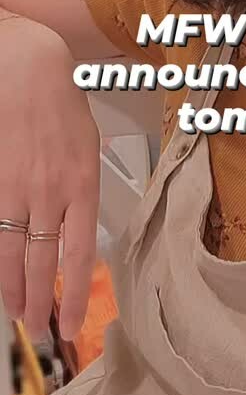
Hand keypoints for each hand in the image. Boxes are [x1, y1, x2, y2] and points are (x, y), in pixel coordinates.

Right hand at [0, 17, 99, 341]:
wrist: (25, 66)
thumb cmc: (60, 99)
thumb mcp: (88, 146)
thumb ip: (82, 189)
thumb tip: (77, 226)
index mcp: (82, 184)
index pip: (78, 255)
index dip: (73, 295)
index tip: (72, 324)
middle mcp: (48, 192)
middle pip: (39, 262)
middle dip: (38, 302)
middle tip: (39, 328)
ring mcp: (14, 188)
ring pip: (9, 252)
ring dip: (12, 288)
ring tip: (16, 312)